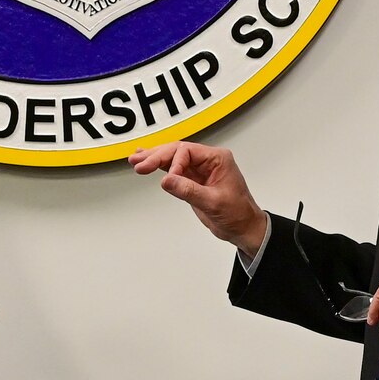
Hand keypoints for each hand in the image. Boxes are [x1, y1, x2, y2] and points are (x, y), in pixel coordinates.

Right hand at [128, 141, 266, 252]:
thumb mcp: (213, 203)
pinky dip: (159, 166)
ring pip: (173, 158)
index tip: (168, 180)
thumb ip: (188, 190)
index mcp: (218, 159)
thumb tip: (166, 180)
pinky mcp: (193, 180)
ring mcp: (199, 169)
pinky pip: (174, 168)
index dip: (174, 164)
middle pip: (177, 151)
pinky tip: (146, 161)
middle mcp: (208, 160)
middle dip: (157, 156)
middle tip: (139, 163)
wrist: (243, 228)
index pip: (187, 152)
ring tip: (135, 160)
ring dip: (154, 159)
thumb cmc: (238, 214)